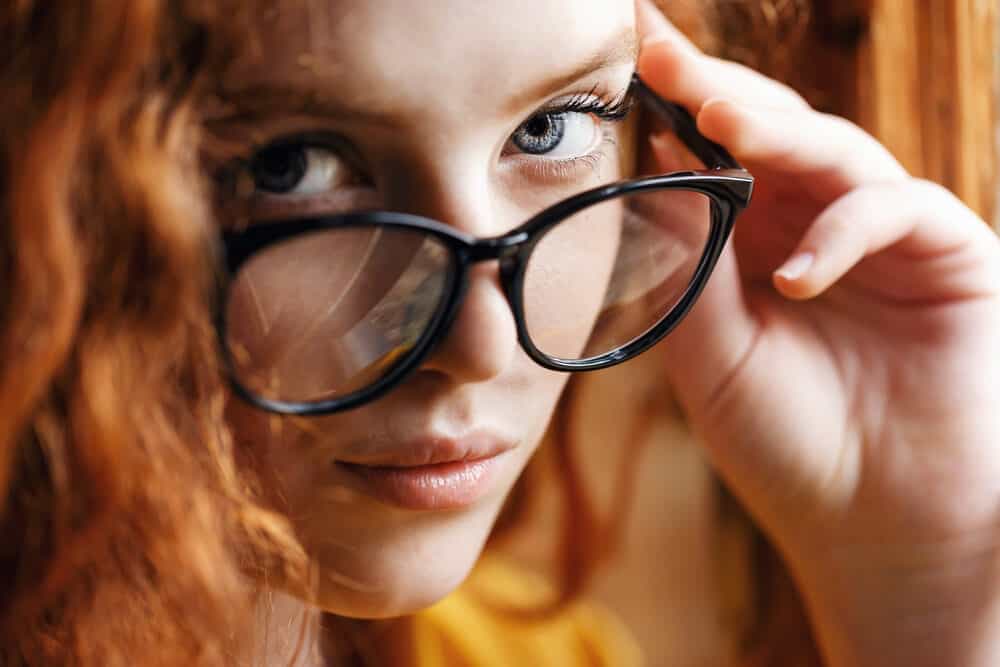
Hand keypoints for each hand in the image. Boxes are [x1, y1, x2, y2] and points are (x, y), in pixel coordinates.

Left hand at [638, 3, 999, 664]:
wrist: (875, 529)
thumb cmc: (786, 444)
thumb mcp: (709, 353)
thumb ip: (687, 262)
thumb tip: (656, 166)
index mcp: (753, 244)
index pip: (714, 157)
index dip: (675, 105)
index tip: (628, 54)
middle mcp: (814, 225)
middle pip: (769, 134)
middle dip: (717, 90)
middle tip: (661, 50)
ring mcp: (882, 236)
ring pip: (833, 151)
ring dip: (776, 133)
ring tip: (719, 119)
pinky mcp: (948, 255)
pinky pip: (896, 211)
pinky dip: (843, 234)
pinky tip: (796, 276)